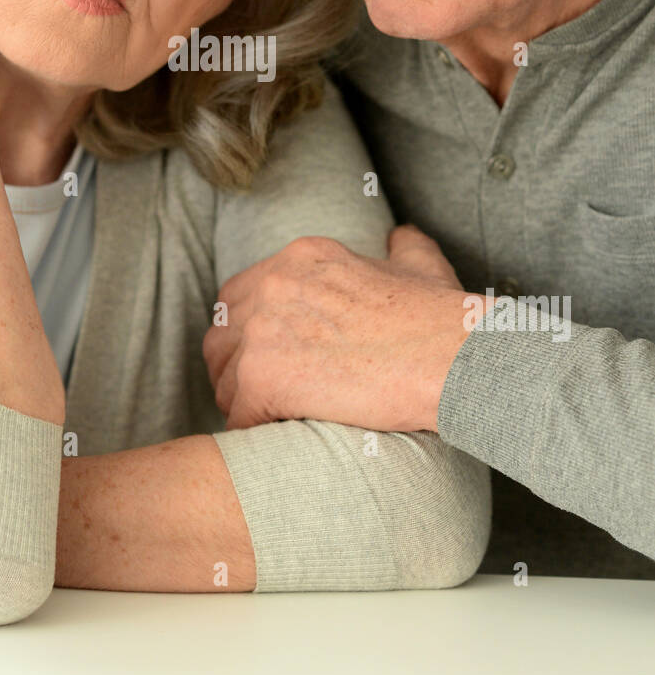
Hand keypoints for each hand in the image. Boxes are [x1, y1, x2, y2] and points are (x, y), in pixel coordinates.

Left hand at [203, 224, 473, 433]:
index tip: (269, 357)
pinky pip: (239, 413)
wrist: (450, 358)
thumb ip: (401, 248)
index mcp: (301, 258)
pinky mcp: (265, 375)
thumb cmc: (442, 321)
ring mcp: (265, 328)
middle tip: (263, 396)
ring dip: (245, 402)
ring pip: (226, 376)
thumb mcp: (419, 265)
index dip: (250, 333)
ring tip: (274, 422)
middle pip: (223, 334)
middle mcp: (274, 284)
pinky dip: (256, 430)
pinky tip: (281, 438)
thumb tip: (401, 237)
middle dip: (236, 368)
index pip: (241, 295)